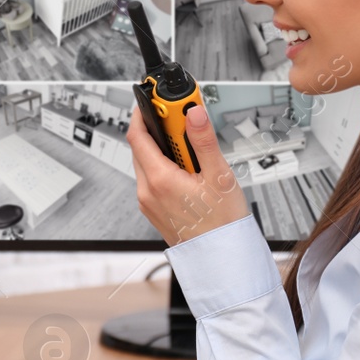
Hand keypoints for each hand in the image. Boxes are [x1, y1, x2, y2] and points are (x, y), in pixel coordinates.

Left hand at [126, 103, 248, 245]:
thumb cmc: (221, 224)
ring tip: (189, 148)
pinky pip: (152, 180)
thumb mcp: (219, 176)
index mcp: (159, 180)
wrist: (221, 258)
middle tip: (180, 121)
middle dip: (157, 130)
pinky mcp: (154, 210)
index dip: (142, 113)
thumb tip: (193, 114)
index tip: (154, 101)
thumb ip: (203, 141)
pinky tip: (186, 170)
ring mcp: (148, 202)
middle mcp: (147, 191)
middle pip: (141, 147)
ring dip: (162, 149)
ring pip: (146, 163)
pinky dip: (164, 167)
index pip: (137, 135)